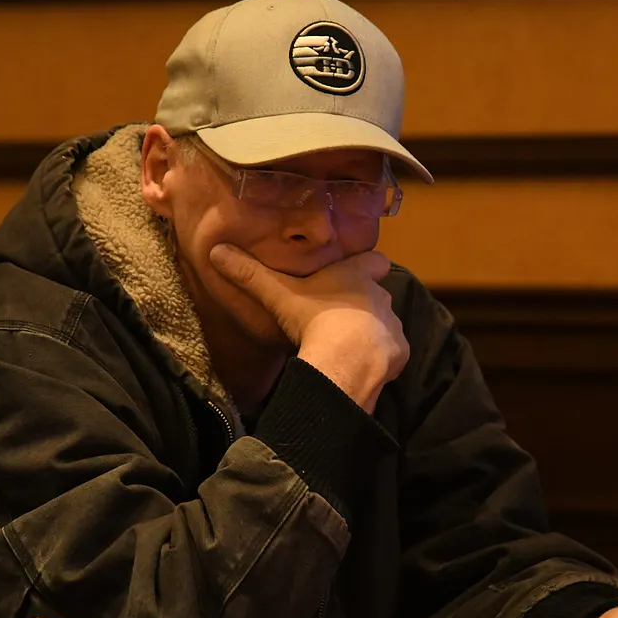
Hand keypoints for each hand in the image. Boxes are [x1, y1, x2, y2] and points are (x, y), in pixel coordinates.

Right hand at [208, 244, 409, 410]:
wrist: (346, 359)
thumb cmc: (315, 318)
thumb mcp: (278, 294)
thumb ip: (250, 274)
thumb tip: (216, 251)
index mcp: (356, 276)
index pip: (374, 260)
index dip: (368, 265)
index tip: (355, 273)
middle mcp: (380, 296)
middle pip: (377, 295)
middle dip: (363, 305)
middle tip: (338, 319)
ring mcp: (393, 324)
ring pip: (385, 324)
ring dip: (371, 333)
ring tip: (347, 348)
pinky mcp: (400, 352)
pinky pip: (391, 352)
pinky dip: (379, 359)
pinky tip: (359, 366)